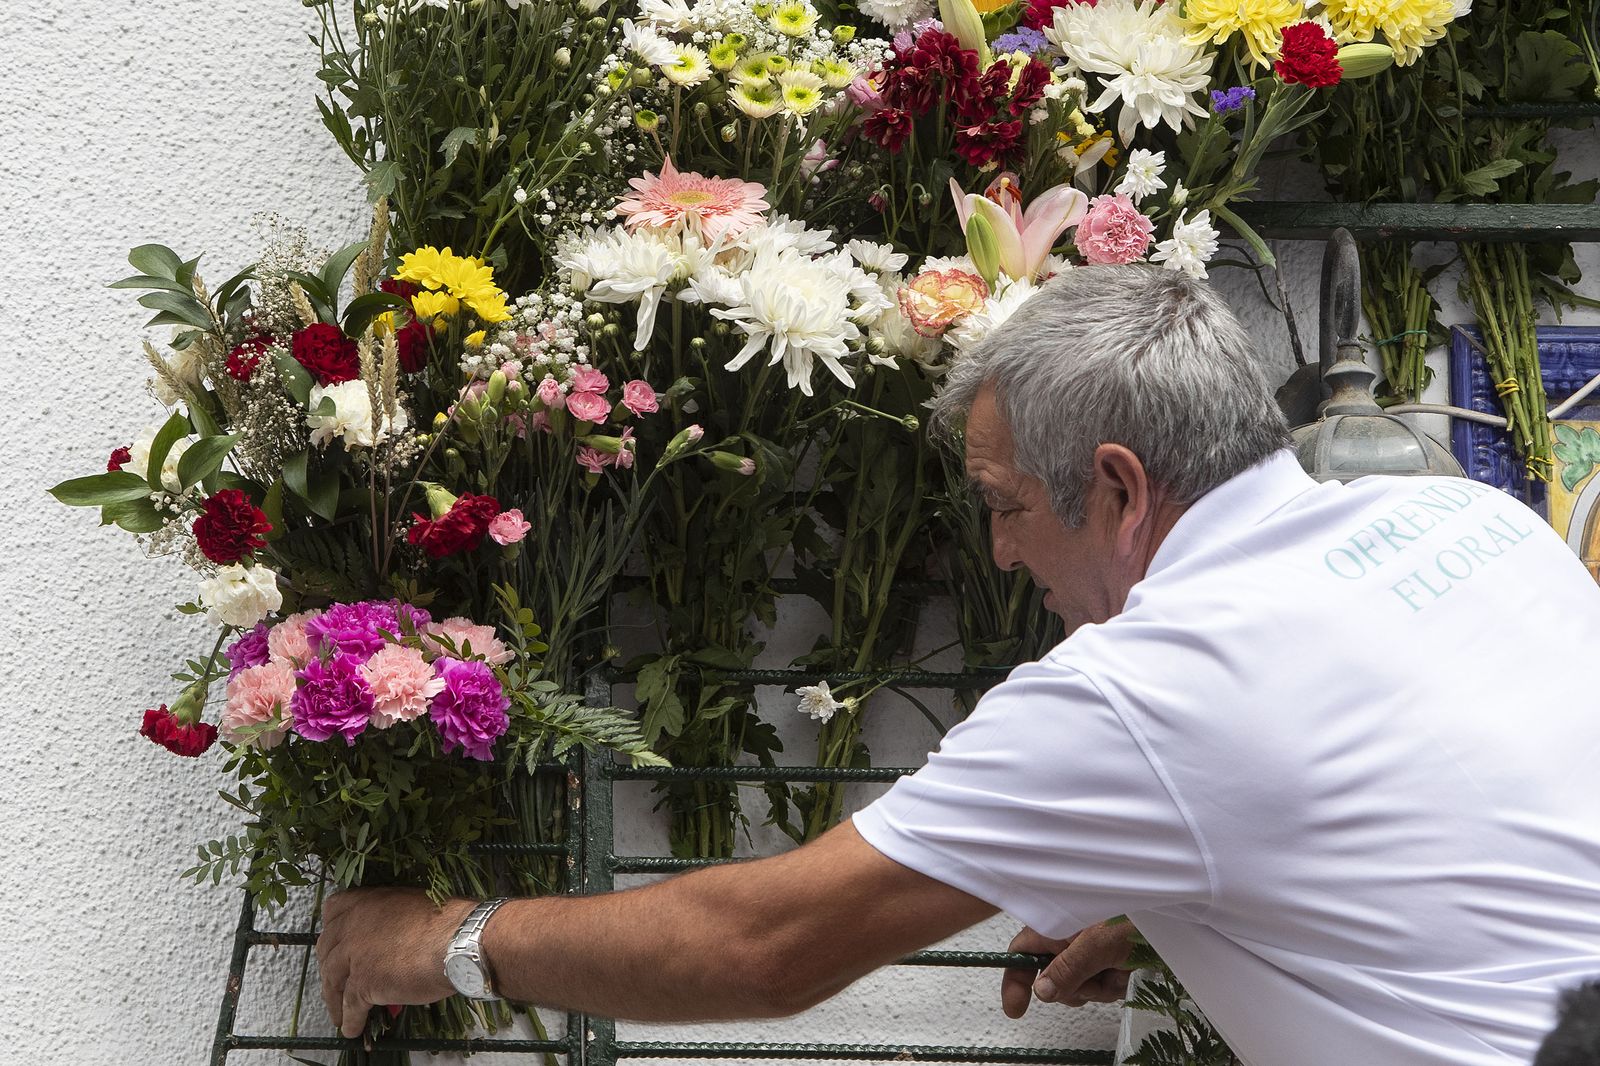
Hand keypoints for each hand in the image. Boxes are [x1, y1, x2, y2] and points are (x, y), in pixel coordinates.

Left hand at [316, 886, 475, 1037]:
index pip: (333, 910)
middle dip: (328, 968)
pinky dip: (350, 1019)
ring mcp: (355, 954)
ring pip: (332, 979)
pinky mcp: (363, 982)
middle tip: (334, 981)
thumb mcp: (411, 906)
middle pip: (327, 949)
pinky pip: (350, 1005)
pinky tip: (353, 1027)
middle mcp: (353, 925)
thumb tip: (390, 939)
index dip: (333, 929)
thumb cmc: (448, 922)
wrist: (460, 941)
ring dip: (333, 999)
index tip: (335, 941)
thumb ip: (390, 919)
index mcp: (367, 901)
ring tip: (338, 1012)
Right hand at [1000, 922, 1133, 1017]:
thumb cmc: (1131, 917)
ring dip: (1099, 985)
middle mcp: (1066, 939)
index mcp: (1054, 926)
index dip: (1016, 981)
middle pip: (1052, 979)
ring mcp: (1085, 952)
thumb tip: (1042, 992)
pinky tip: (1125, 969)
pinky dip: (1113, 983)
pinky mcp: (1104, 961)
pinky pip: (1100, 987)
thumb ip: (1068, 969)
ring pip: (1079, 987)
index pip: (1022, 955)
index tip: (1016, 1008)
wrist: (1170, 916)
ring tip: (1116, 966)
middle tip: (1092, 978)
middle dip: (1074, 987)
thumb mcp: (1096, 944)